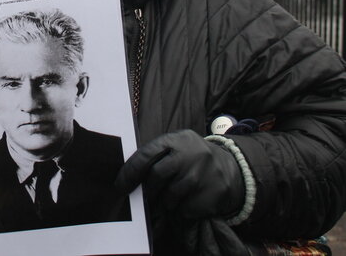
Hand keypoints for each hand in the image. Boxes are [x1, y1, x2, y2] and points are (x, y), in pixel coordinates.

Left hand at [115, 130, 243, 218]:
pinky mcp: (212, 194)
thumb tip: (127, 177)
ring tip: (167, 199)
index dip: (130, 172)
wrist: (231, 168)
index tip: (120, 186)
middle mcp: (191, 155)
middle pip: (157, 176)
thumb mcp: (177, 147)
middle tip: (145, 198)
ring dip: (164, 202)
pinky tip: (185, 203)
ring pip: (170, 196)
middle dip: (148, 190)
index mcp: (177, 140)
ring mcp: (202, 175)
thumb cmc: (191, 158)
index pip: (147, 154)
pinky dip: (179, 211)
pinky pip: (184, 210)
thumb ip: (155, 156)